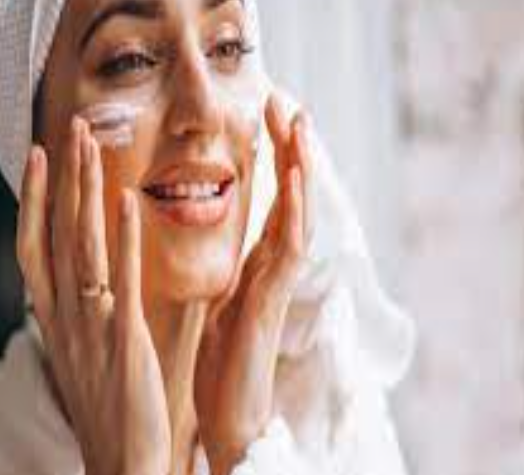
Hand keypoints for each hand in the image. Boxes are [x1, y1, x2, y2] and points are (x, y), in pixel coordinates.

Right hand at [16, 118, 170, 474]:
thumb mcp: (91, 353)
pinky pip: (122, 280)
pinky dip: (124, 239)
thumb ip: (96, 312)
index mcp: (56, 318)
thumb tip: (104, 278)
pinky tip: (128, 202)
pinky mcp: (124, 340)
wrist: (122, 462)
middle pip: (58, 233)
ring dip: (86, 192)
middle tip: (72, 129)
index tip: (40, 158)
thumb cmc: (111, 407)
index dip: (35, 199)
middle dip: (63, 178)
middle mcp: (64, 316)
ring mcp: (91, 326)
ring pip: (83, 246)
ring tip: (92, 145)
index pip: (36, 246)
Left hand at [194, 94, 312, 474]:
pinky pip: (289, 247)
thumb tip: (234, 250)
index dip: (275, 160)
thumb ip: (235, 271)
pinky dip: (295, 210)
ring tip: (300, 124)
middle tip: (289, 103)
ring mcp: (278, 281)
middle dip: (291, 150)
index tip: (267, 118)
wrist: (229, 413)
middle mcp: (274, 266)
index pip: (274, 201)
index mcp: (259, 264)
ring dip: (301, 168)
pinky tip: (295, 179)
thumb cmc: (224, 361)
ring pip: (298, 212)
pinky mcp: (272, 299)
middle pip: (291, 197)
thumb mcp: (222, 301)